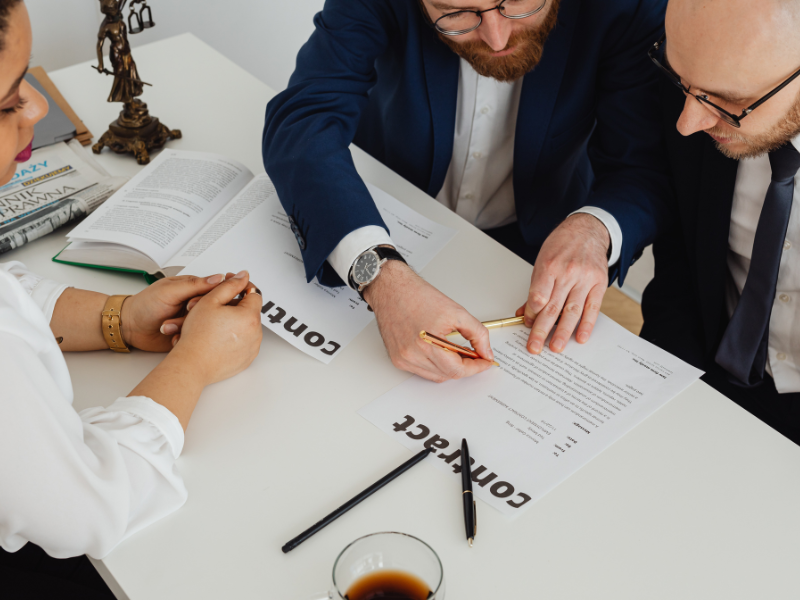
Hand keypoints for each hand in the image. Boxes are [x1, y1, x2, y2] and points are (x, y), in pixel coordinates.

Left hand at [121, 273, 229, 351]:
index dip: (211, 298)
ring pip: (204, 326)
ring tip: (168, 326)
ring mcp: (192, 320)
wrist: (129, 327)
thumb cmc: (145, 305)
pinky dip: (184, 339)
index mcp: (193, 289)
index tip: (194, 304)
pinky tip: (173, 338)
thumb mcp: (169, 291)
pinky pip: (197, 339)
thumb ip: (194, 285)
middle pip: (212, 310)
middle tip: (182, 314)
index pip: (215, 291)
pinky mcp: (188, 334)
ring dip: (185, 328)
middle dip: (196, 315)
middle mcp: (195, 304)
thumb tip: (218, 278)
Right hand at [168, 271, 262, 385]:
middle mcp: (256, 333)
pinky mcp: (246, 359)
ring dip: (235, 321)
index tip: (231, 285)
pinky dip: (234, 337)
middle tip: (216, 305)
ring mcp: (252, 348)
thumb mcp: (210, 300)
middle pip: (249, 311)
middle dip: (235, 305)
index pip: (254, 293)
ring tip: (214, 323)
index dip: (241, 287)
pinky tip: (218, 337)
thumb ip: (229, 285)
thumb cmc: (197, 336)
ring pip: (246, 327)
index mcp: (250, 317)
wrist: (192, 365)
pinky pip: (244, 343)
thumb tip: (243, 276)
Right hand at [364, 261, 494, 382]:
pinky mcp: (397, 359)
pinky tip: (439, 351)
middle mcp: (412, 355)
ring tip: (456, 350)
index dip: (476, 368)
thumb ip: (477, 334)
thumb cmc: (417, 296)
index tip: (485, 362)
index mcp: (427, 343)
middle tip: (474, 354)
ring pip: (436, 376)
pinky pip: (422, 371)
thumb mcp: (456, 311)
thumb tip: (486, 352)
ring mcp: (403, 359)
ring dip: (450, 367)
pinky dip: (435, 366)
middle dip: (465, 367)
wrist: (391, 289)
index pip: (458, 369)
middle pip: (448, 375)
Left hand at [517, 213, 609, 354]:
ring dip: (563, 332)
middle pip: (553, 307)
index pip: (538, 297)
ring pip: (572, 310)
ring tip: (556, 347)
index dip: (532, 314)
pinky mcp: (599, 283)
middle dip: (542, 330)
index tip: (528, 325)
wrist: (587, 229)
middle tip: (534, 347)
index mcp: (549, 266)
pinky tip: (581, 337)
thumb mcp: (542, 261)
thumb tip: (525, 312)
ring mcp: (585, 279)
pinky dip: (587, 324)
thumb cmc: (562, 245)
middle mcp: (567, 273)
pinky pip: (593, 308)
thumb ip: (535, 288)